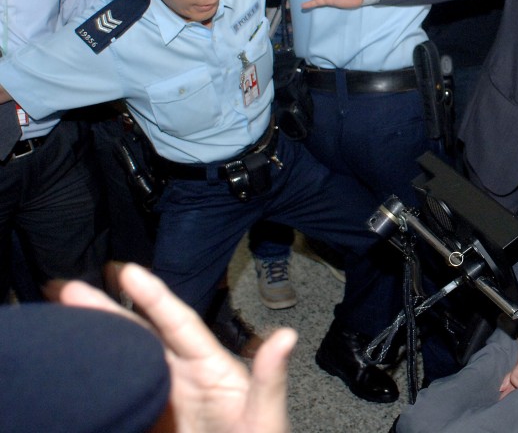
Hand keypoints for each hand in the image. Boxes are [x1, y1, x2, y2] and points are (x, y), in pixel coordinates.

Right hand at [57, 264, 295, 432]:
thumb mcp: (265, 418)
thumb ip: (270, 380)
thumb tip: (286, 336)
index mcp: (211, 367)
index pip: (178, 323)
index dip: (153, 297)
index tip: (126, 270)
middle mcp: (182, 375)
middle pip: (138, 335)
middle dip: (105, 309)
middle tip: (67, 288)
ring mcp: (161, 398)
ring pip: (121, 359)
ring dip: (93, 337)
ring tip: (60, 316)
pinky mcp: (144, 421)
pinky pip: (115, 395)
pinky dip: (91, 379)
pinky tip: (70, 364)